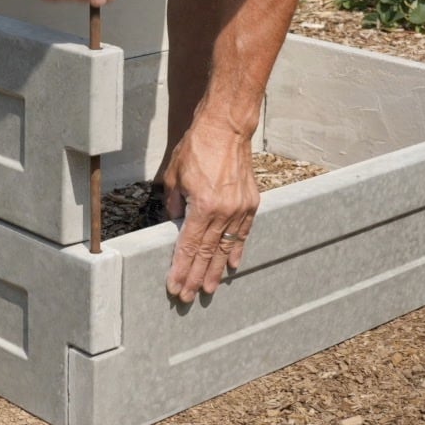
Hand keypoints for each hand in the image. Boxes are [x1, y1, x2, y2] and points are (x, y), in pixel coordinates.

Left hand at [163, 120, 258, 302]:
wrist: (226, 128)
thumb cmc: (197, 147)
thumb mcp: (174, 175)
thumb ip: (174, 203)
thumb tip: (174, 223)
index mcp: (203, 207)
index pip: (189, 246)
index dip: (181, 269)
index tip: (175, 286)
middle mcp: (224, 212)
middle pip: (207, 253)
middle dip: (196, 277)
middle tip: (188, 296)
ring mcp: (240, 208)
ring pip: (225, 247)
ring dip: (215, 270)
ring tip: (208, 289)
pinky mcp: (251, 203)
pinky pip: (243, 233)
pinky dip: (236, 250)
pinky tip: (231, 265)